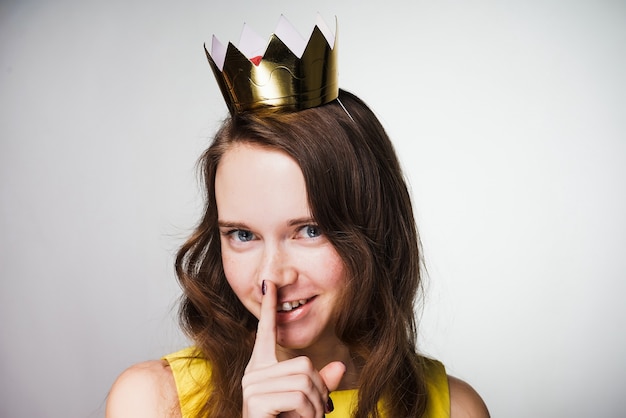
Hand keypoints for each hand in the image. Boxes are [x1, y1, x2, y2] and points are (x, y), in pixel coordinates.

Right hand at [242, 281, 344, 417]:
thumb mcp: (307, 404)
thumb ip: (320, 384)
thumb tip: (338, 366)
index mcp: (262, 368)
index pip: (265, 332)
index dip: (270, 308)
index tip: (269, 283)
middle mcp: (253, 373)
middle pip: (304, 364)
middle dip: (319, 392)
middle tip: (315, 413)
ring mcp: (252, 386)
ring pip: (305, 380)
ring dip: (316, 406)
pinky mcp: (256, 399)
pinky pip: (298, 396)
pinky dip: (309, 413)